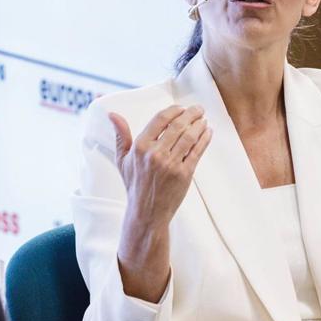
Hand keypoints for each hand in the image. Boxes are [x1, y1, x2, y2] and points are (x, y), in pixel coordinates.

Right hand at [109, 105, 211, 228]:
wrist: (146, 211)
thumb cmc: (134, 184)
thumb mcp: (122, 159)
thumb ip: (121, 136)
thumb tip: (112, 115)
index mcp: (140, 147)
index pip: (160, 119)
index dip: (174, 110)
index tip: (181, 108)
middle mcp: (155, 154)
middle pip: (178, 125)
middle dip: (191, 114)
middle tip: (198, 109)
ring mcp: (171, 164)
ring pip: (189, 136)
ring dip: (199, 125)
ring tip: (203, 120)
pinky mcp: (184, 174)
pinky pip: (197, 151)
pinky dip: (204, 139)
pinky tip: (208, 133)